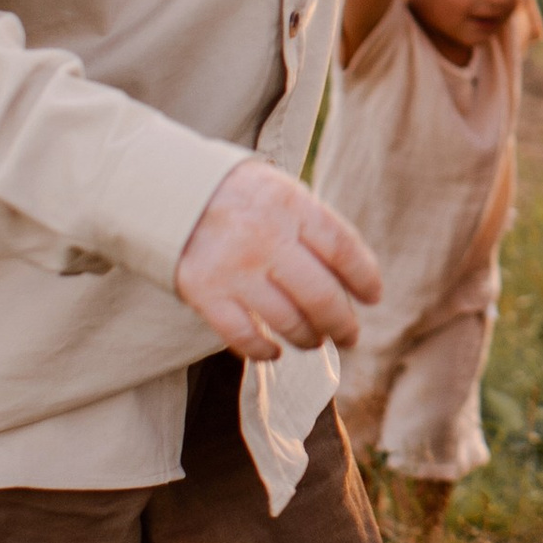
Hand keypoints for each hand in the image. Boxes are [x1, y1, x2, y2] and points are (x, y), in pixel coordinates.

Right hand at [175, 159, 383, 362]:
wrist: (169, 191)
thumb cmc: (239, 196)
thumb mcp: (281, 191)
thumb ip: (313, 225)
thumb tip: (354, 275)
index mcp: (292, 206)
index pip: (343, 250)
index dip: (365, 278)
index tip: (372, 297)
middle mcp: (266, 238)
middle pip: (322, 295)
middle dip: (342, 323)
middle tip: (350, 335)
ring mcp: (235, 268)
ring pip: (289, 321)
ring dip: (308, 338)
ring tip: (314, 340)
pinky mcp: (205, 293)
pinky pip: (244, 336)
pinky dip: (263, 351)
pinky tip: (274, 352)